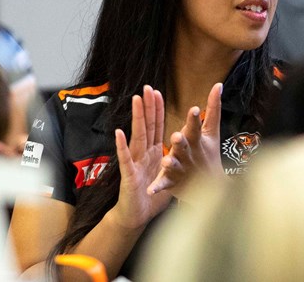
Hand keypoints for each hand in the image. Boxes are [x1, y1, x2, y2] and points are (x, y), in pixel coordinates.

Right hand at [104, 86, 172, 229]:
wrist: (136, 217)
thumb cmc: (149, 197)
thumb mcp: (166, 177)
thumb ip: (172, 164)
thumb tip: (184, 154)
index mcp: (153, 153)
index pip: (155, 127)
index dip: (157, 110)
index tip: (158, 92)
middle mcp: (143, 154)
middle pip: (146, 126)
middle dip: (147, 107)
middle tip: (148, 87)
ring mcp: (135, 163)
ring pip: (136, 136)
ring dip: (136, 118)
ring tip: (136, 100)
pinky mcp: (129, 175)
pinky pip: (125, 159)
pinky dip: (122, 146)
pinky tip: (118, 133)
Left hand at [149, 83, 222, 195]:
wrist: (212, 188)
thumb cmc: (209, 154)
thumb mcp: (212, 132)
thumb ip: (213, 108)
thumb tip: (218, 84)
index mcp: (196, 140)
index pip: (196, 127)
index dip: (194, 119)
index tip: (194, 109)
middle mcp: (188, 154)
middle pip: (184, 146)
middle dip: (181, 141)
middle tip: (177, 135)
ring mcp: (180, 168)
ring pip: (174, 165)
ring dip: (171, 162)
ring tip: (166, 160)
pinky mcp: (172, 181)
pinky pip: (164, 184)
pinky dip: (158, 187)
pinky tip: (150, 190)